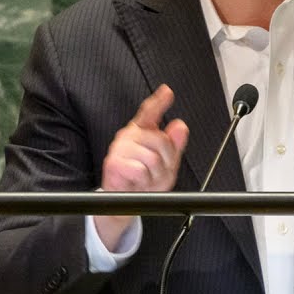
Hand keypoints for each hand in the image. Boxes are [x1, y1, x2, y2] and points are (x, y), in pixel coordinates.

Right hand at [93, 84, 189, 249]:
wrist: (126, 201)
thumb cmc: (144, 179)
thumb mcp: (166, 163)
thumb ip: (174, 145)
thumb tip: (180, 127)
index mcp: (142, 131)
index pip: (150, 112)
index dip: (159, 101)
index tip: (167, 92)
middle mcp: (129, 135)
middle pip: (161, 141)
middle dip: (166, 160)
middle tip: (158, 171)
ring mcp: (120, 148)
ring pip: (152, 158)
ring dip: (154, 174)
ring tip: (146, 177)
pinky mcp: (113, 163)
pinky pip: (140, 170)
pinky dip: (143, 180)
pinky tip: (137, 181)